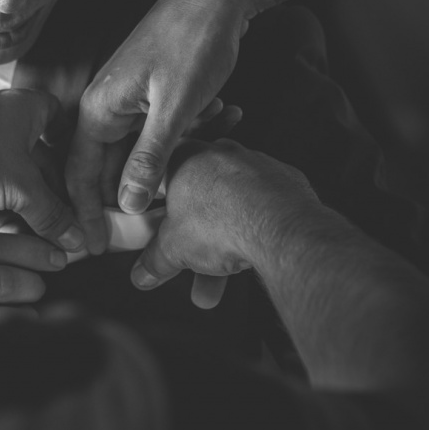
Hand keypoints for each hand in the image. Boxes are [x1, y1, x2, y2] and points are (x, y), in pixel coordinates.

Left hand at [0, 89, 85, 251]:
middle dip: (43, 200)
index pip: (59, 120)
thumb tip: (72, 236)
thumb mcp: (20, 188)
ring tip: (19, 240)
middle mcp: (1, 121)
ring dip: (15, 211)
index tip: (77, 177)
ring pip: (6, 180)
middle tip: (54, 230)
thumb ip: (51, 214)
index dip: (69, 148)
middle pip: (35, 162)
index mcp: (25, 109)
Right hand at [65, 0, 251, 246]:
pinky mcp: (148, 96)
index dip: (85, 213)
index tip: (94, 247)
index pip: (78, 174)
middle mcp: (104, 107)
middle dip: (127, 198)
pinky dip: (179, 140)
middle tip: (151, 231)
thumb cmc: (193, 43)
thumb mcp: (175, 108)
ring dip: (162, 166)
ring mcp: (126, 101)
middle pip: (103, 168)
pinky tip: (214, 123)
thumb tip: (127, 205)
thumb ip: (149, 158)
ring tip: (195, 171)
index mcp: (99, 110)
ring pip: (132, 152)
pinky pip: (153, 134)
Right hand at [128, 138, 321, 305]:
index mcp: (183, 157)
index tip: (155, 228)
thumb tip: (144, 272)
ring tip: (222, 276)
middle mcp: (218, 153)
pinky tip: (252, 250)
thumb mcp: (172, 248)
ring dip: (225, 241)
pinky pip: (261, 205)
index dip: (154, 207)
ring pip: (231, 205)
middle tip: (191, 261)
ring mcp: (254, 164)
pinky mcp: (284, 179)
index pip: (159, 179)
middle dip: (193, 236)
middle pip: (198, 198)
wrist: (280, 229)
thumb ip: (154, 260)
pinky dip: (255, 227)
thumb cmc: (222, 223)